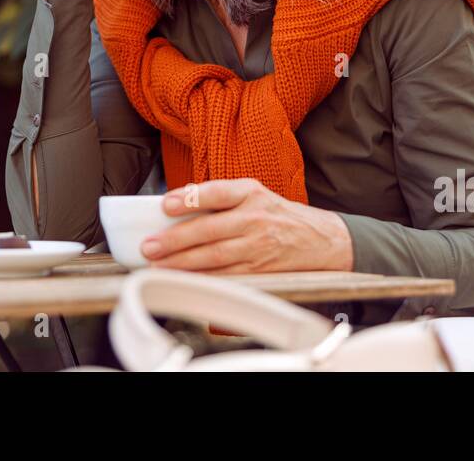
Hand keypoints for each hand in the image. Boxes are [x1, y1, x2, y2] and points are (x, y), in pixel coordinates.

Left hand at [141, 179, 354, 272]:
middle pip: (210, 230)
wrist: (323, 240)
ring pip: (215, 257)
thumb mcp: (255, 195)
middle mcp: (256, 218)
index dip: (190, 198)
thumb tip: (179, 204)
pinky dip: (204, 280)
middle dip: (176, 240)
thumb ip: (221, 198)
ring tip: (158, 266)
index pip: (218, 192)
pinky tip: (185, 282)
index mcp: (251, 193)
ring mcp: (259, 247)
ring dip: (183, 264)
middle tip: (150, 247)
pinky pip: (227, 277)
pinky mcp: (262, 271)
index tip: (166, 204)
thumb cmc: (279, 216)